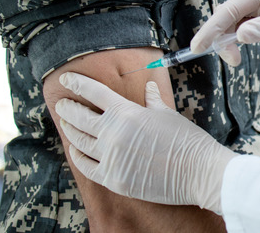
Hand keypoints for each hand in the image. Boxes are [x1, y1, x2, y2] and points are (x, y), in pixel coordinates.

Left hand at [54, 72, 236, 214]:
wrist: (198, 172)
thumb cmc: (186, 140)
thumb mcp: (168, 114)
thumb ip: (152, 100)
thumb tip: (149, 87)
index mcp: (127, 113)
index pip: (94, 92)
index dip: (77, 84)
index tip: (66, 79)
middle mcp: (113, 134)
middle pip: (79, 117)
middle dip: (67, 109)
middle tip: (61, 105)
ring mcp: (111, 158)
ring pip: (79, 141)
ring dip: (70, 131)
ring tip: (66, 125)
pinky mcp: (113, 179)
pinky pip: (87, 166)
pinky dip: (78, 157)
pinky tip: (76, 150)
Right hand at [191, 0, 259, 71]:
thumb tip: (238, 35)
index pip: (232, 7)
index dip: (213, 28)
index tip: (198, 47)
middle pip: (230, 14)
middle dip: (221, 37)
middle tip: (224, 60)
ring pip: (237, 22)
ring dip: (230, 41)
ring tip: (234, 60)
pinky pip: (248, 27)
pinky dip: (241, 39)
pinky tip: (239, 51)